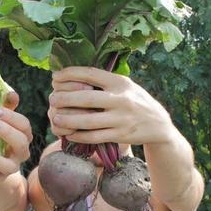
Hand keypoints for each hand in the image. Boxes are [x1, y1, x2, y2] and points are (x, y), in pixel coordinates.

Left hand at [0, 91, 31, 187]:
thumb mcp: (2, 122)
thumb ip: (6, 108)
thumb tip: (10, 92)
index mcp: (22, 136)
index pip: (24, 125)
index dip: (12, 117)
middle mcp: (20, 152)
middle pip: (21, 143)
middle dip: (8, 133)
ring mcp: (10, 168)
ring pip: (10, 166)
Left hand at [48, 67, 172, 145]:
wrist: (159, 124)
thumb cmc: (135, 101)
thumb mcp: (125, 85)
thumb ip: (105, 81)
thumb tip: (74, 75)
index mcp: (120, 83)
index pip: (91, 74)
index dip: (70, 74)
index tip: (55, 76)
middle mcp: (121, 100)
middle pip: (86, 98)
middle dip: (65, 99)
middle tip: (52, 99)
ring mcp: (121, 119)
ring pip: (88, 121)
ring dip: (69, 120)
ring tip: (56, 117)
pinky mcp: (120, 136)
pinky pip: (95, 137)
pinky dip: (79, 136)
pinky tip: (69, 133)